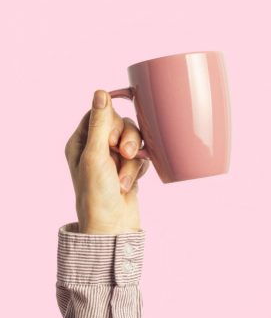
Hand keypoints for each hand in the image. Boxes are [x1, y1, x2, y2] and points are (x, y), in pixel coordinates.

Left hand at [65, 90, 149, 234]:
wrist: (112, 225)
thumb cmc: (97, 193)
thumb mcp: (96, 155)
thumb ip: (101, 123)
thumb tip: (100, 92)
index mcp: (81, 142)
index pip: (101, 115)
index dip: (113, 123)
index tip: (113, 140)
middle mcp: (96, 148)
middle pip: (122, 126)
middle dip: (128, 142)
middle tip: (125, 156)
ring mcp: (113, 159)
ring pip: (136, 141)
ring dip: (133, 161)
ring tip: (124, 179)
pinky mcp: (129, 168)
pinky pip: (143, 156)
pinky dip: (140, 169)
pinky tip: (131, 183)